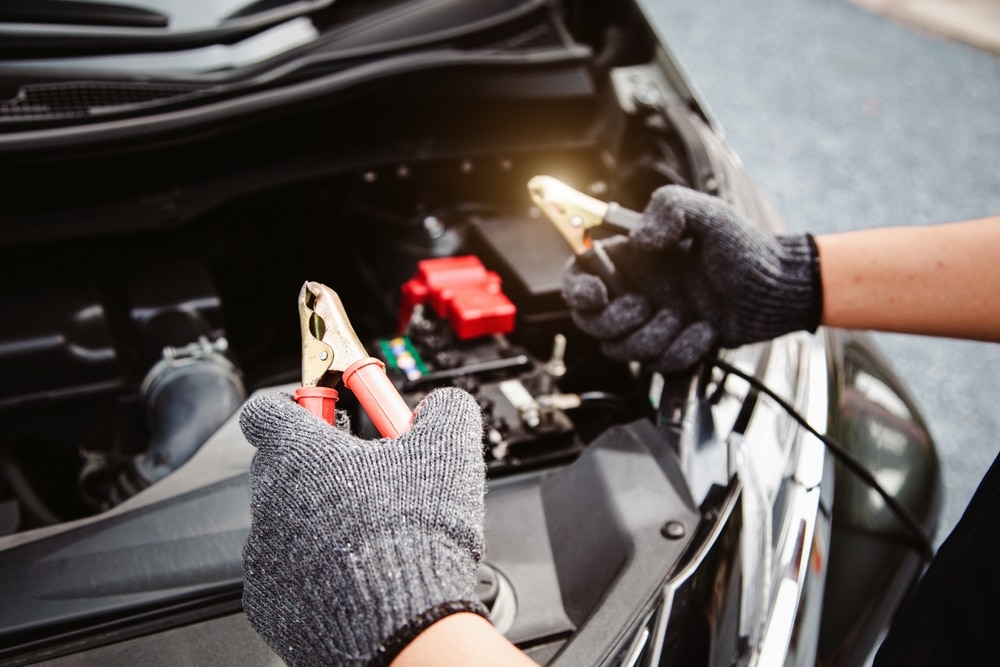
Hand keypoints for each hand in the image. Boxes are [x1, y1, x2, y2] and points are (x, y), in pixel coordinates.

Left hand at [239, 387, 487, 666]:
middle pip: (279, 466)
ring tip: (371, 533)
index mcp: (298, 453)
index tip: (328, 412)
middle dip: (319, 467)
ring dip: (320, 520)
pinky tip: (358, 573)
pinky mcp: (269, 603)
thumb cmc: (414, 537)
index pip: (267, 410)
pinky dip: (316, 569)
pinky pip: (288, 572)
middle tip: (367, 475)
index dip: (300, 406)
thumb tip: (444, 405)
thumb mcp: (449, 450)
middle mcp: (269, 500)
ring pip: (286, 522)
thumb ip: (444, 410)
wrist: (402, 625)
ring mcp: (264, 556)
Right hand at [562, 185, 821, 372]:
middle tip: (646, 306)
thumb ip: (668, 209)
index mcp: (632, 259)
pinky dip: (683, 350)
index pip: (579, 275)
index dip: (577, 289)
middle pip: (591, 322)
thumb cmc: (746, 249)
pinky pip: (658, 364)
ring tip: (685, 316)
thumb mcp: (707, 214)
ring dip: (654, 336)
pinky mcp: (670, 349)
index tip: (597, 294)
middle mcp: (636, 292)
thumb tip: (638, 239)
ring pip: (622, 349)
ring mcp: (652, 323)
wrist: (777, 291)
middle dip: (616, 321)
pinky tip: (705, 331)